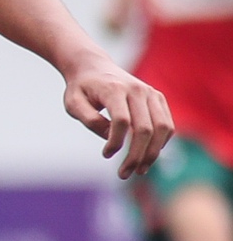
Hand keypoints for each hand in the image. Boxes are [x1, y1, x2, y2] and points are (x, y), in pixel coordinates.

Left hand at [60, 53, 172, 177]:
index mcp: (114, 89)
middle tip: (124, 174)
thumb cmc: (81, 88)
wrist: (94, 66)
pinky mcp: (158, 98)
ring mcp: (151, 93)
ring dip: (153, 153)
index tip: (105, 154)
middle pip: (145, 128)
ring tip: (140, 170)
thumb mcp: (73, 103)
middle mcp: (137, 90)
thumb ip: (90, 120)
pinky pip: (167, 124)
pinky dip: (161, 142)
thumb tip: (110, 137)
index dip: (116, 142)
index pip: (122, 121)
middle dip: (136, 155)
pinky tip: (148, 156)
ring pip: (162, 127)